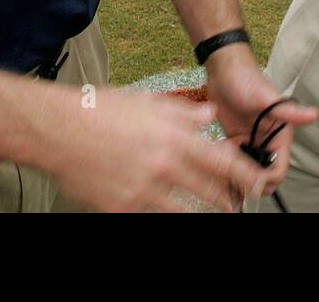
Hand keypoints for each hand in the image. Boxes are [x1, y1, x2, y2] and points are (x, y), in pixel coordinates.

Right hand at [41, 85, 268, 212]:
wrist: (58, 131)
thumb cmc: (101, 112)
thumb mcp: (148, 102)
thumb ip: (184, 113)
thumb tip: (210, 116)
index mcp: (173, 137)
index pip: (222, 161)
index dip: (245, 175)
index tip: (259, 183)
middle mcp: (163, 166)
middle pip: (208, 192)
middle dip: (227, 202)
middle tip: (235, 206)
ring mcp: (143, 192)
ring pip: (182, 211)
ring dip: (197, 213)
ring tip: (204, 213)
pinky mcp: (122, 209)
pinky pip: (149, 217)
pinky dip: (157, 213)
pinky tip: (159, 208)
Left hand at [205, 45, 318, 191]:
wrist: (223, 69)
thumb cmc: (247, 78)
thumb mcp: (266, 97)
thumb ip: (289, 111)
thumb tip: (314, 114)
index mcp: (280, 134)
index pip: (279, 168)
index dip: (267, 179)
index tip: (251, 180)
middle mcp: (267, 140)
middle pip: (263, 174)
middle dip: (251, 182)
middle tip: (233, 179)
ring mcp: (251, 141)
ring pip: (248, 171)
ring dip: (238, 177)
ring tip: (224, 171)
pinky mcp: (235, 140)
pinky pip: (234, 161)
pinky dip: (228, 166)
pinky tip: (218, 160)